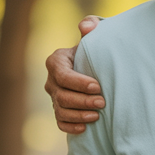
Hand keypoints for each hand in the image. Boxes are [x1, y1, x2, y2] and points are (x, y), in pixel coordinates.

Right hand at [45, 16, 104, 133]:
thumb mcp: (96, 33)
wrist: (98, 65)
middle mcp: (51, 80)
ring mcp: (54, 97)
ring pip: (61, 110)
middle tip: (103, 103)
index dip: (78, 83)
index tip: (97, 86)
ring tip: (98, 116)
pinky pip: (60, 122)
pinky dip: (71, 127)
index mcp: (57, 61)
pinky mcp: (59, 110)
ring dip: (79, 115)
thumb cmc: (98, 48)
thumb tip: (86, 27)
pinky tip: (86, 128)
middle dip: (82, 101)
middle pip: (61, 95)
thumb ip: (92, 26)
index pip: (62, 75)